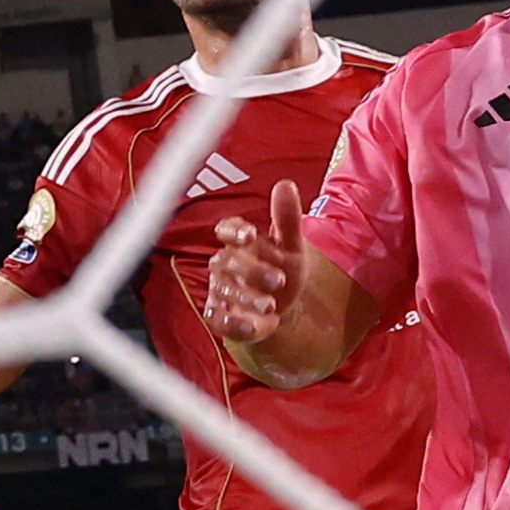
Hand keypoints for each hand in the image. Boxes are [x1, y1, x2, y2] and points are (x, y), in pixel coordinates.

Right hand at [201, 184, 307, 361]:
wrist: (278, 311)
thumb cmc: (281, 271)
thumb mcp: (292, 247)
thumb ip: (286, 218)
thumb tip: (285, 183)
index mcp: (239, 243)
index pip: (227, 229)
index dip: (234, 232)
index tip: (249, 236)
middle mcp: (224, 264)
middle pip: (228, 262)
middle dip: (252, 272)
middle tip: (279, 281)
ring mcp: (219, 290)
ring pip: (224, 290)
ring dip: (247, 298)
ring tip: (272, 306)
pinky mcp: (219, 316)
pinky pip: (218, 319)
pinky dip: (234, 323)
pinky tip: (255, 326)